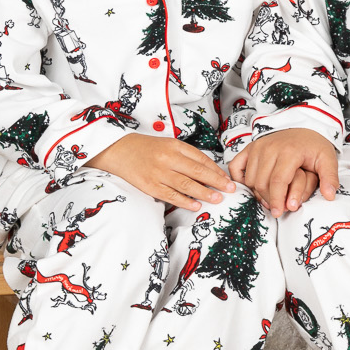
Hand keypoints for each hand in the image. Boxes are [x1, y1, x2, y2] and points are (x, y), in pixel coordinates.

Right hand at [88, 134, 234, 210]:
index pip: (200, 159)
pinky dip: (184, 201)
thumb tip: (208, 171)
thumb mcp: (168, 144)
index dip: (216, 170)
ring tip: (217, 199)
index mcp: (174, 146)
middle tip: (230, 189)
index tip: (227, 179)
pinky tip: (195, 205)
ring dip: (204, 193)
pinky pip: (170, 195)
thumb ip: (186, 155)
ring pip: (186, 185)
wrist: (119, 150)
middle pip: (197, 171)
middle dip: (216, 181)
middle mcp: (168, 159)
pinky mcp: (150, 186)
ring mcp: (158, 173)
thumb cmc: (146, 148)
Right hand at [229, 128, 338, 215]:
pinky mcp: (250, 147)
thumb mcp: (328, 159)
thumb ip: (330, 178)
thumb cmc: (314, 145)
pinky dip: (239, 179)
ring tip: (270, 198)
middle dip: (269, 199)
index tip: (279, 213)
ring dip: (257, 192)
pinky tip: (251, 186)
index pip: (278, 182)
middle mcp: (270, 148)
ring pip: (250, 179)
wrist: (304, 127)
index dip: (277, 200)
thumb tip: (330, 196)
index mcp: (289, 152)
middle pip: (262, 183)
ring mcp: (258, 147)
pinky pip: (236, 166)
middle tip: (277, 208)